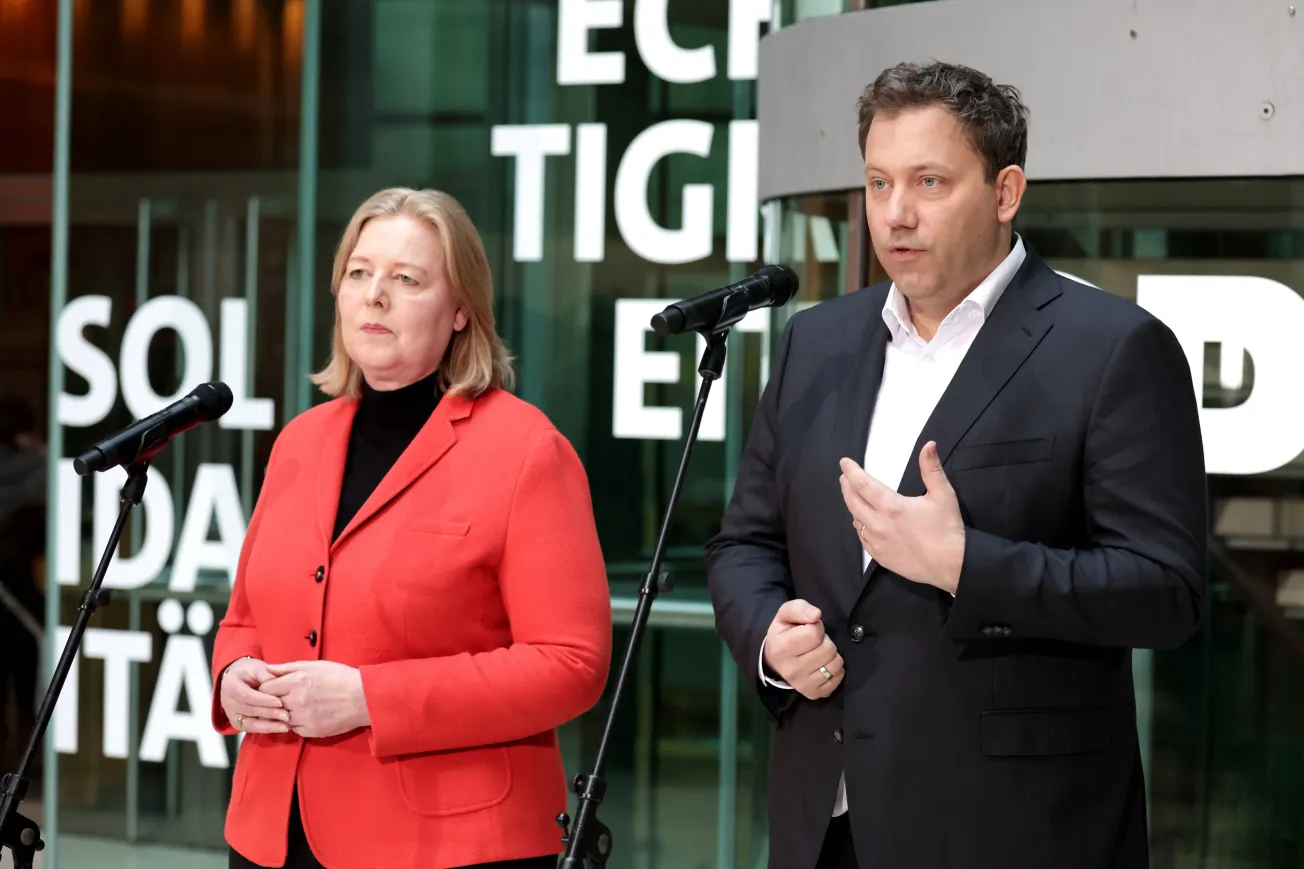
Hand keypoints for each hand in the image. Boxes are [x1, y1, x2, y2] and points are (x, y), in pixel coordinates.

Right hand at [220, 657, 289, 733]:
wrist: (239, 678)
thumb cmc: (250, 672)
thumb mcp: (257, 668)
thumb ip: (267, 676)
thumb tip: (280, 686)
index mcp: (230, 685)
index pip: (246, 696)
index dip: (263, 700)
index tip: (279, 702)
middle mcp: (227, 702)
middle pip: (249, 710)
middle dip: (269, 714)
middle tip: (286, 715)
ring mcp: (231, 714)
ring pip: (250, 723)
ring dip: (269, 725)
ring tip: (286, 725)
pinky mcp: (237, 722)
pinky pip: (252, 728)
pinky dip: (267, 729)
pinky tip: (280, 728)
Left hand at [261, 660, 369, 738]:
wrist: (364, 698)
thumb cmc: (341, 677)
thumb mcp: (315, 665)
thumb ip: (288, 667)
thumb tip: (268, 668)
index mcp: (296, 681)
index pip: (265, 689)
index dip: (267, 688)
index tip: (273, 688)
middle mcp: (296, 701)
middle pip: (270, 705)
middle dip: (274, 701)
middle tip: (285, 698)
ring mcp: (303, 718)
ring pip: (281, 718)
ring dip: (286, 713)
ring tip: (300, 706)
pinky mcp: (311, 731)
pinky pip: (294, 729)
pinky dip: (297, 723)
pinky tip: (309, 715)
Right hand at [762, 599, 843, 699]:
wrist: (774, 661)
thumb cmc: (783, 634)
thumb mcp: (785, 615)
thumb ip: (799, 608)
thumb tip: (816, 615)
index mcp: (782, 648)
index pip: (814, 633)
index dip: (817, 627)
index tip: (809, 629)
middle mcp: (791, 670)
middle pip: (828, 649)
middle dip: (825, 641)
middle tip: (814, 642)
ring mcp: (803, 684)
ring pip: (836, 664)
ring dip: (831, 655)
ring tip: (819, 652)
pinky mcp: (813, 693)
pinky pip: (838, 678)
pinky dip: (835, 669)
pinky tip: (823, 665)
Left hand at [840, 441, 965, 594]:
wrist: (951, 565)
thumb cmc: (947, 529)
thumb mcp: (943, 494)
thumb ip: (931, 468)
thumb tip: (928, 445)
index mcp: (892, 507)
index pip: (863, 485)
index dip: (851, 472)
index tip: (844, 463)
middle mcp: (879, 525)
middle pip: (853, 502)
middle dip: (847, 487)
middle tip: (844, 477)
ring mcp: (878, 543)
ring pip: (856, 521)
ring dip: (853, 506)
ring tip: (853, 497)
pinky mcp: (880, 557)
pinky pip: (862, 539)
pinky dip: (860, 527)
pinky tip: (861, 522)